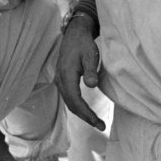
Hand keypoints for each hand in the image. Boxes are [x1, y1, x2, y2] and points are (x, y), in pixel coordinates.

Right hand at [56, 14, 104, 129]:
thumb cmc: (83, 44)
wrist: (74, 33)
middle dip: (86, 117)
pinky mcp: (63, 80)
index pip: (76, 101)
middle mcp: (60, 80)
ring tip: (96, 121)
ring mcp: (60, 80)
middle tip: (100, 126)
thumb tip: (92, 86)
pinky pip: (69, 97)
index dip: (87, 114)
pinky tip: (86, 110)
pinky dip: (78, 106)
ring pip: (69, 102)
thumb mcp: (90, 55)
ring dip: (82, 113)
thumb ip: (90, 70)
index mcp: (66, 76)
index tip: (98, 122)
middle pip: (72, 105)